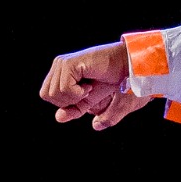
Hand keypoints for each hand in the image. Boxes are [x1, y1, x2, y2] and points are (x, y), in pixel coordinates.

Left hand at [40, 41, 154, 129]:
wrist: (133, 70)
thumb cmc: (119, 83)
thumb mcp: (94, 102)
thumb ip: (76, 110)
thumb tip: (58, 117)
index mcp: (63, 73)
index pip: (49, 95)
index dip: (66, 103)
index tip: (87, 93)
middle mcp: (60, 66)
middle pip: (47, 95)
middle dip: (68, 101)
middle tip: (88, 90)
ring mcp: (64, 63)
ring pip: (53, 94)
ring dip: (74, 97)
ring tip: (90, 86)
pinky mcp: (69, 64)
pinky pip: (63, 89)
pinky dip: (77, 94)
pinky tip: (90, 84)